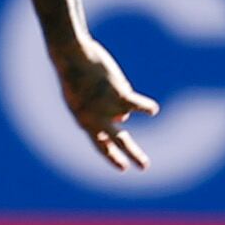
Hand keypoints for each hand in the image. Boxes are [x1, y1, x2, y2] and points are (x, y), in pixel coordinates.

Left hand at [51, 34, 158, 171]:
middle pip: (118, 141)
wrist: (72, 56)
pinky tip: (152, 110)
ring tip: (131, 99)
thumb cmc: (74, 74)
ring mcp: (107, 109)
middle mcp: (95, 119)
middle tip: (146, 167)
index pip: (100, 145)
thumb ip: (101, 111)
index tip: (123, 168)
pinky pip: (140, 106)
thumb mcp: (82, 98)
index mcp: (83, 121)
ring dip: (123, 99)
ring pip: (125, 113)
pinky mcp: (120, 96)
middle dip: (133, 154)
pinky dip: (147, 108)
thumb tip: (123, 118)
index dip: (112, 157)